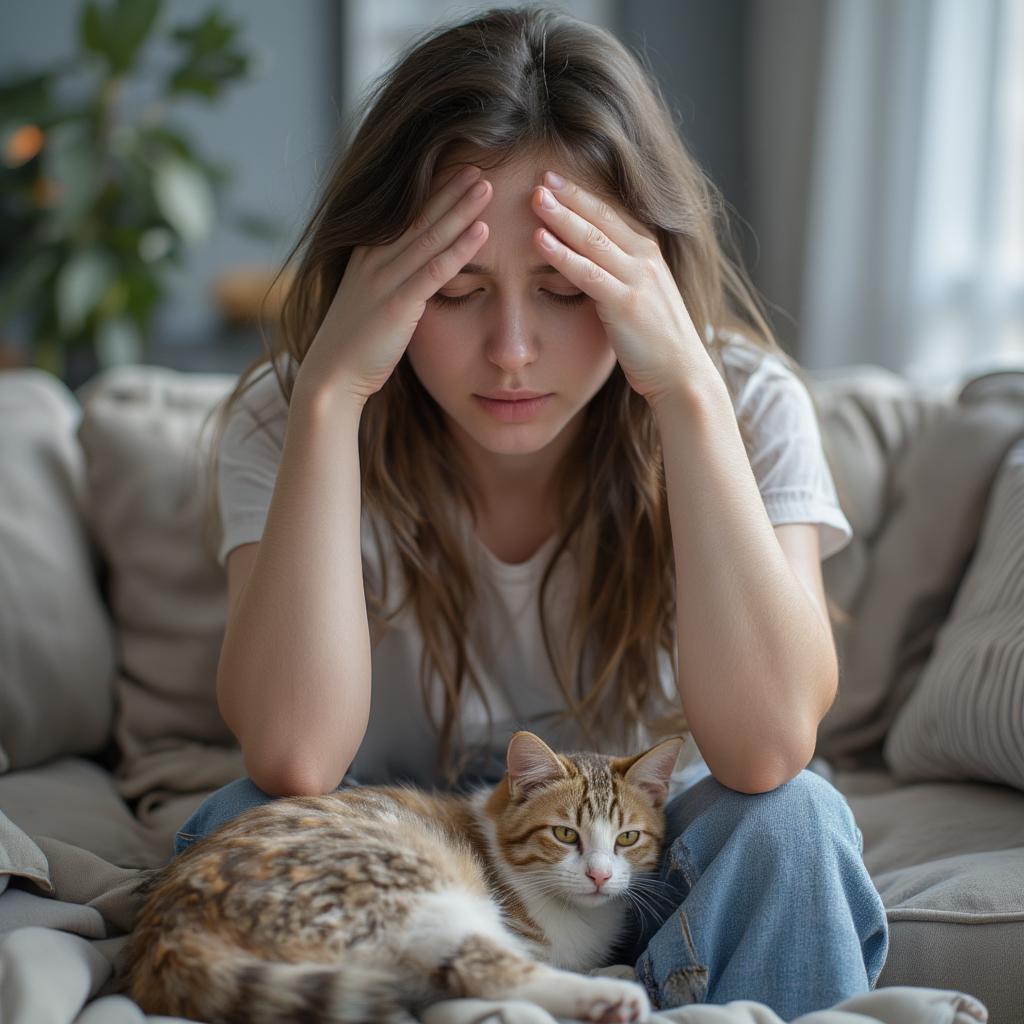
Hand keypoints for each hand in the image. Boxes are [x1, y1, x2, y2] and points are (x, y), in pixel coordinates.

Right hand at [294, 164, 492, 406]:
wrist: (331, 377)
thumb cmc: (354, 345)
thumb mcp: (369, 302)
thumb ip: (388, 281)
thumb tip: (409, 273)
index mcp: (367, 256)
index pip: (404, 214)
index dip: (433, 190)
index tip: (459, 170)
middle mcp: (374, 259)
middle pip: (420, 216)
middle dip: (451, 189)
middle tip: (480, 165)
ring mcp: (385, 280)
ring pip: (430, 235)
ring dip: (461, 209)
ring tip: (487, 186)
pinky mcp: (398, 304)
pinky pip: (435, 270)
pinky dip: (460, 248)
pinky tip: (483, 230)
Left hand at [529, 170, 714, 407]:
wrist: (681, 374)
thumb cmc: (656, 343)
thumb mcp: (640, 298)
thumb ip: (619, 276)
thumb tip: (591, 266)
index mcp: (649, 253)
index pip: (612, 213)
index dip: (583, 193)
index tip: (555, 178)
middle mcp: (645, 258)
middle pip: (601, 217)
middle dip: (570, 194)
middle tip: (540, 175)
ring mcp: (637, 279)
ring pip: (593, 239)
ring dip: (562, 216)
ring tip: (534, 197)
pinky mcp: (625, 303)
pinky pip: (588, 273)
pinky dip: (562, 255)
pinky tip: (539, 240)